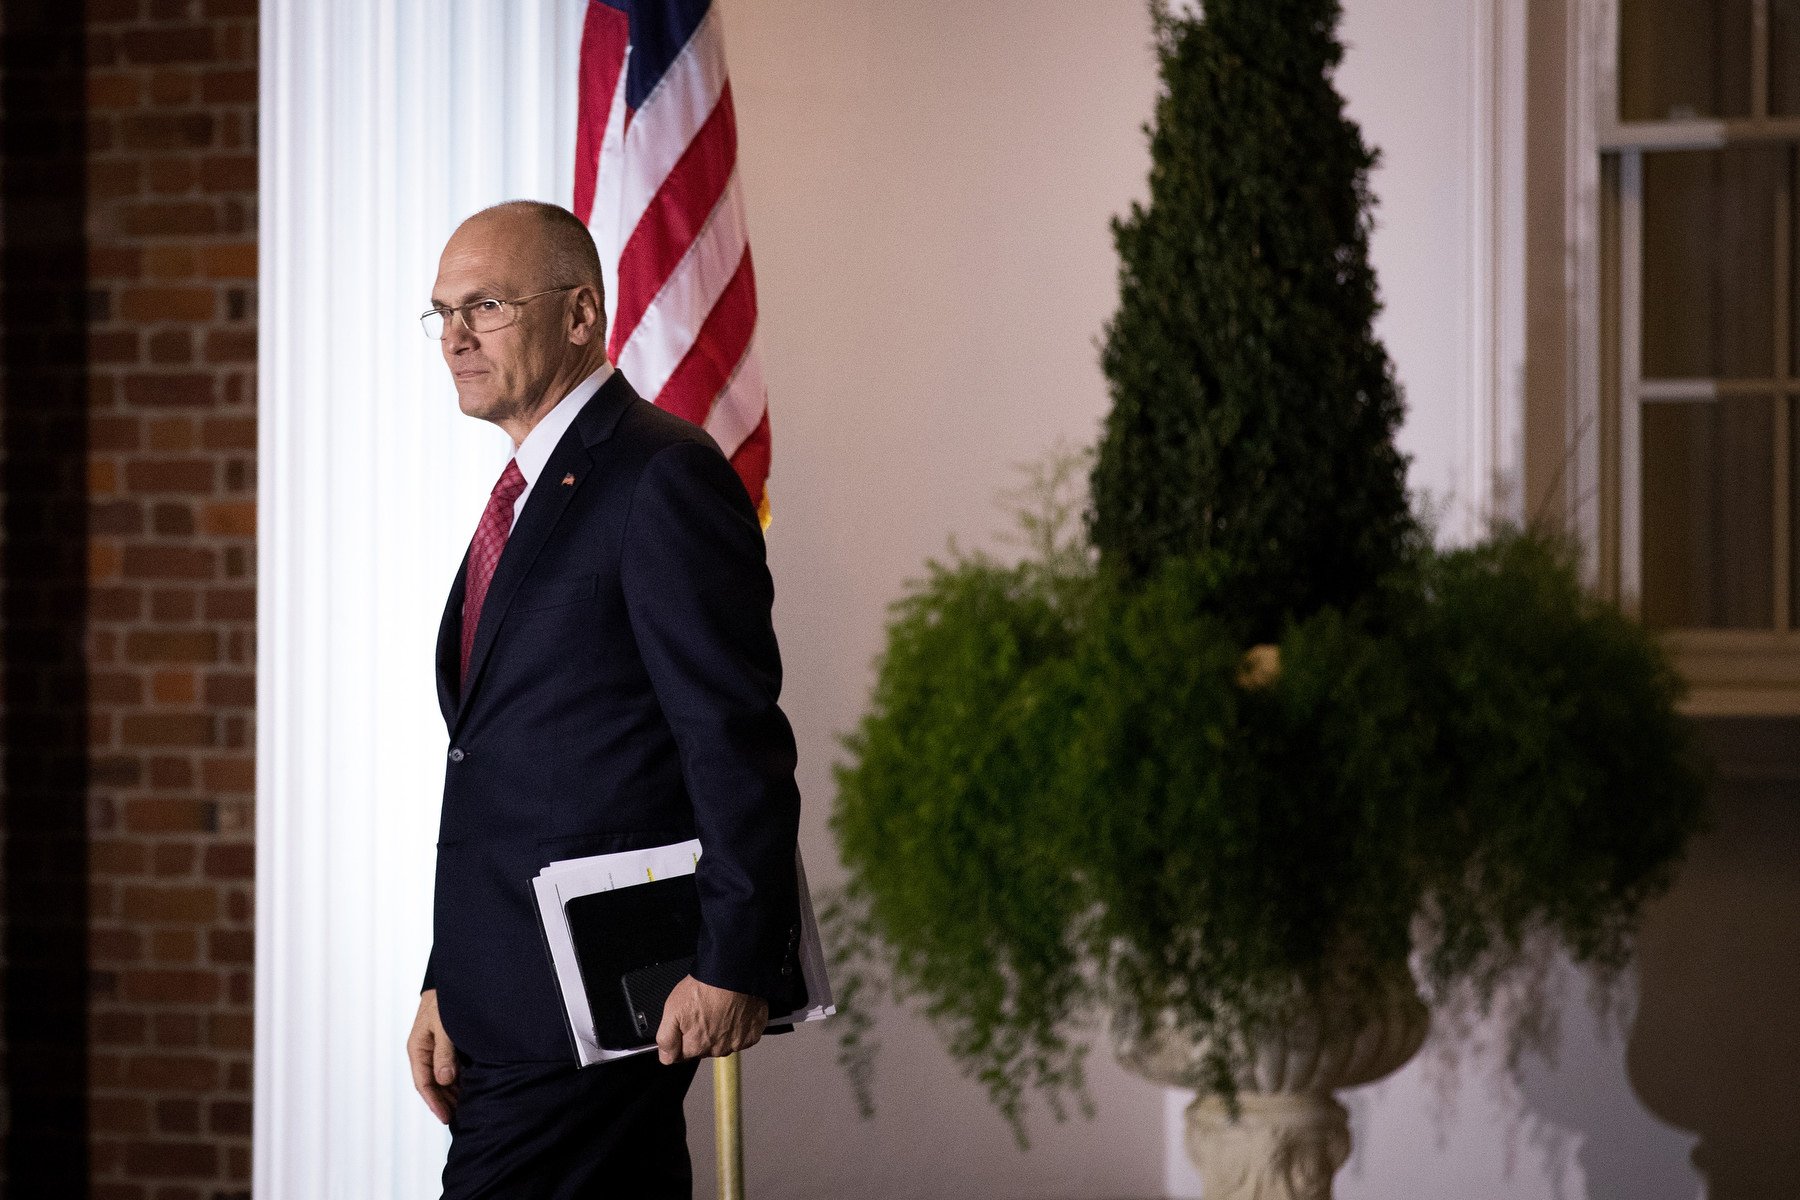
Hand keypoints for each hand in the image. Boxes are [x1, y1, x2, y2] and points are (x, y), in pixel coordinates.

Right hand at [408, 989, 459, 1122]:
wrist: (454, 979)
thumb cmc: (446, 1000)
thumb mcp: (444, 1026)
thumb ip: (444, 1052)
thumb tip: (444, 1080)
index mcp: (417, 1048)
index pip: (424, 1083)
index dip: (435, 1102)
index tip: (446, 1118)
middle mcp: (424, 1051)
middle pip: (433, 1084)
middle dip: (444, 1102)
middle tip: (460, 1120)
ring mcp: (435, 1048)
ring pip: (442, 1078)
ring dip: (452, 1093)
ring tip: (466, 1109)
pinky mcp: (448, 1044)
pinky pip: (451, 1068)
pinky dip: (458, 1080)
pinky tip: (470, 1089)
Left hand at [655, 976, 768, 1064]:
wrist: (733, 973)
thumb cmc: (705, 987)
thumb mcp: (672, 1009)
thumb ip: (666, 1039)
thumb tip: (666, 1056)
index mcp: (696, 1046)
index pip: (683, 1054)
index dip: (683, 1037)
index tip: (688, 1022)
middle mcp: (717, 1050)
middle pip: (705, 1049)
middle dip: (702, 1034)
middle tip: (704, 1011)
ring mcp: (736, 1043)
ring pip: (724, 1044)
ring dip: (721, 1032)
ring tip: (720, 1010)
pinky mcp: (752, 1035)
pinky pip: (743, 1038)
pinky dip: (739, 1028)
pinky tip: (734, 1013)